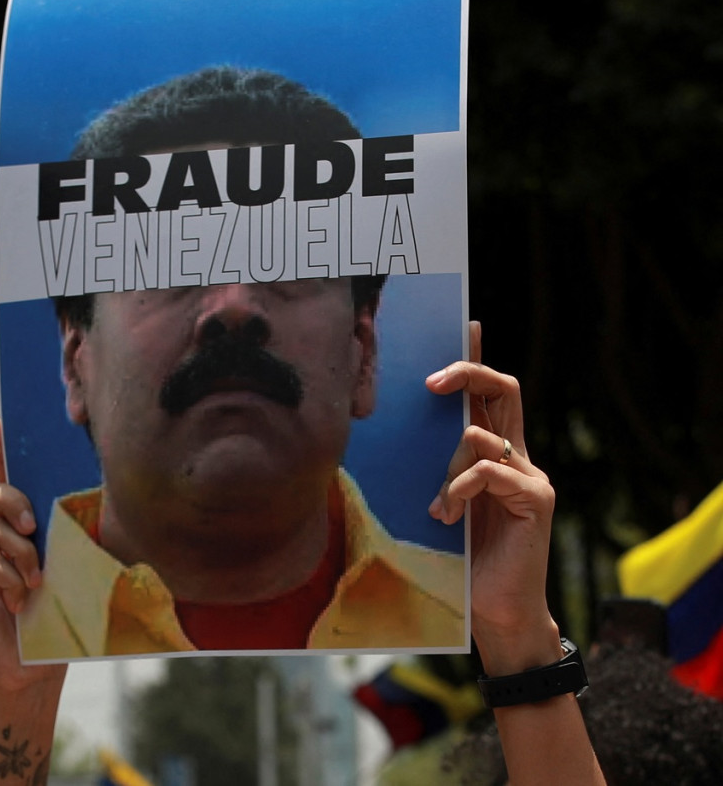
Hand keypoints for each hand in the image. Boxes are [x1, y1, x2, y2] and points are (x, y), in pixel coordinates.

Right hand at [0, 418, 65, 695]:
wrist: (34, 673)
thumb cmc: (57, 622)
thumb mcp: (70, 571)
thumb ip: (69, 540)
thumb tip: (105, 505)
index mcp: (14, 531)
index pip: (4, 481)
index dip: (0, 451)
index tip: (1, 422)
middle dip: (12, 499)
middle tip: (34, 524)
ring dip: (20, 551)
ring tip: (37, 581)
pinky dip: (8, 579)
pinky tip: (21, 602)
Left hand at [426, 322, 559, 671]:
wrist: (496, 613)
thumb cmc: (462, 560)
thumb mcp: (441, 502)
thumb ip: (435, 468)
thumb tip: (400, 431)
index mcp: (496, 452)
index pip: (491, 391)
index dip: (478, 356)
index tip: (464, 324)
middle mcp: (518, 457)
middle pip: (503, 388)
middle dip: (467, 372)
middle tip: (430, 381)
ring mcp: (532, 477)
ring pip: (483, 435)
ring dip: (449, 467)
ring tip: (437, 508)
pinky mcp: (536, 501)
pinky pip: (489, 472)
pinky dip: (458, 490)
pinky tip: (447, 517)